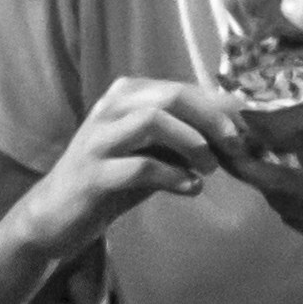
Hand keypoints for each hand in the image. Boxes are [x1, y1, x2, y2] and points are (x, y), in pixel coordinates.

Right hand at [28, 74, 249, 245]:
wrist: (54, 215)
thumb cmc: (110, 180)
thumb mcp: (151, 153)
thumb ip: (184, 140)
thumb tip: (236, 135)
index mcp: (127, 95)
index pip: (183, 88)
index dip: (220, 108)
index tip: (248, 130)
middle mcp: (110, 108)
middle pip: (171, 97)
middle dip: (212, 119)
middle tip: (235, 145)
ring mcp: (98, 140)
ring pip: (153, 121)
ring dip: (192, 144)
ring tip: (208, 168)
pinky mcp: (93, 175)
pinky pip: (141, 167)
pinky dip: (173, 176)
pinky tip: (190, 188)